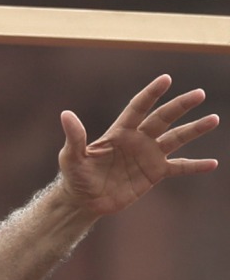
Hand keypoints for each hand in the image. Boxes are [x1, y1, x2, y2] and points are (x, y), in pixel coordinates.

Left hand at [58, 74, 218, 217]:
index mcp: (119, 132)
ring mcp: (148, 156)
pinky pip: (179, 168)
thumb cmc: (75, 175)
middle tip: (199, 93)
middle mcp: (137, 140)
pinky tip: (213, 163)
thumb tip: (66, 114)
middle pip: (163, 119)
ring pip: (176, 138)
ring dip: (194, 130)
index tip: (166, 79)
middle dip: (180, 106)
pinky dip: (195, 166)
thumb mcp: (71, 156)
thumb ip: (74, 137)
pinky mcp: (154, 174)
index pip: (138, 108)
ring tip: (213, 119)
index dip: (151, 94)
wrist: (84, 200)